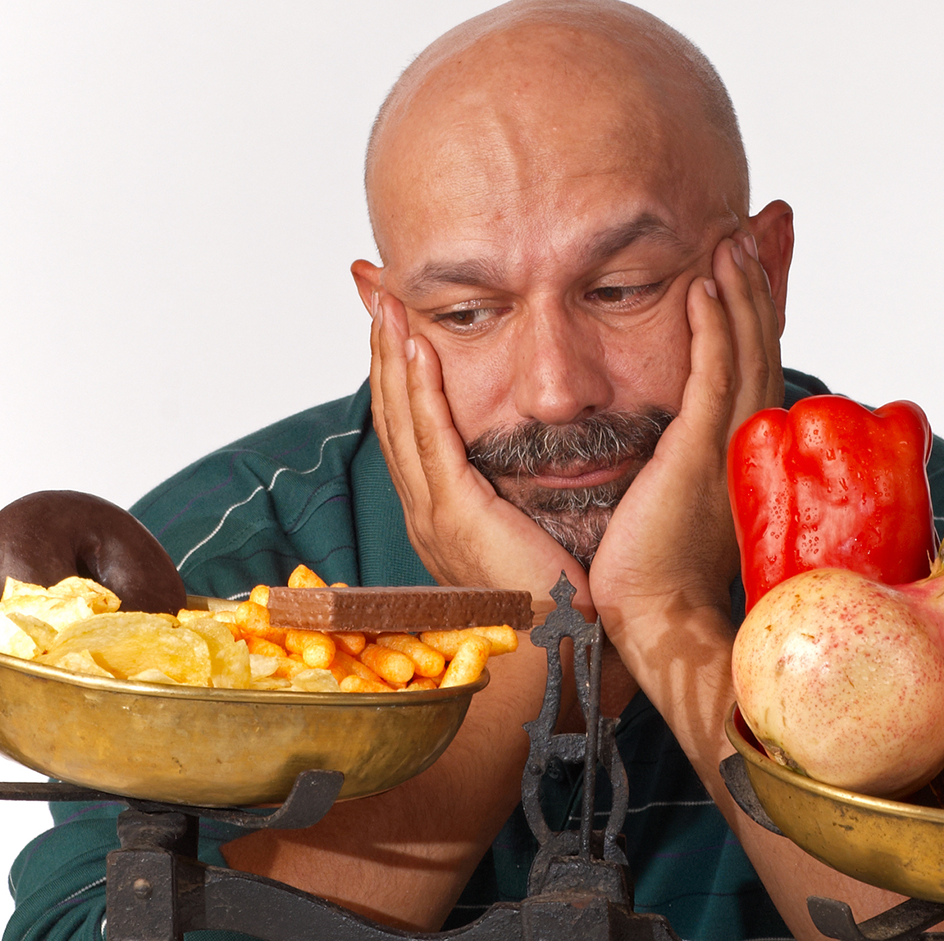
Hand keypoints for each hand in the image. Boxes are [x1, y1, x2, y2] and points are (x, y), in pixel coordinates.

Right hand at [369, 290, 590, 614]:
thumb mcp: (535, 529)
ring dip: (394, 356)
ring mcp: (433, 515)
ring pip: (401, 418)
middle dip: (385, 352)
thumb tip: (545, 458)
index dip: (401, 375)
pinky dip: (420, 389)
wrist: (564, 647)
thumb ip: (527, 492)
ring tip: (388, 304)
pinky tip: (417, 347)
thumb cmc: (563, 598)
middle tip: (379, 296)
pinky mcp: (456, 516)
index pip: (411, 430)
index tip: (400, 327)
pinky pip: (431, 439)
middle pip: (393, 414)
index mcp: (441, 517)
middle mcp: (425, 513)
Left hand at [588, 232, 783, 637]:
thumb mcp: (670, 499)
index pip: (751, 364)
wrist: (653, 618)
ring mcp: (729, 446)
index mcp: (739, 450)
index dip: (754, 311)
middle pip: (759, 345)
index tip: (749, 263)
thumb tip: (663, 435)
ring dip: (739, 290)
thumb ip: (676, 459)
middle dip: (758, 284)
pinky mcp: (702, 453)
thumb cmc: (651, 569)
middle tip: (757, 230)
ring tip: (732, 240)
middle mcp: (746, 443)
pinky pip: (714, 375)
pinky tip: (704, 286)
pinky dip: (715, 328)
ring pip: (744, 350)